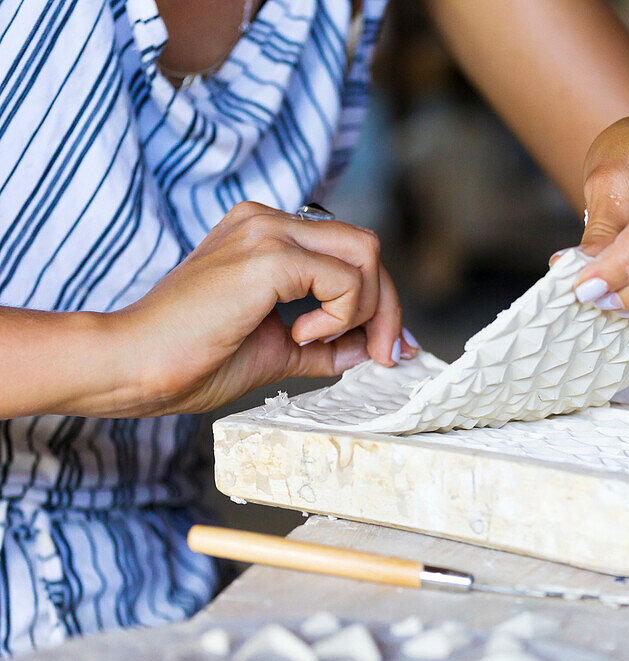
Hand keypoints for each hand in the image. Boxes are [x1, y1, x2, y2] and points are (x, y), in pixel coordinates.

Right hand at [114, 202, 414, 414]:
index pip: (348, 251)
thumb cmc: (192, 360)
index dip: (380, 300)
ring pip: (367, 253)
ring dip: (368, 309)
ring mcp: (267, 230)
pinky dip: (341, 316)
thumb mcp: (278, 350)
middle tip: (385, 355)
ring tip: (319, 340)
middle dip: (388, 306)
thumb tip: (369, 349)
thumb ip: (325, 343)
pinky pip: (346, 280)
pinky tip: (299, 334)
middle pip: (367, 246)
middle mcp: (267, 220)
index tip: (387, 348)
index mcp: (264, 234)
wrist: (134, 366)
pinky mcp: (268, 255)